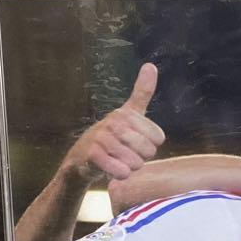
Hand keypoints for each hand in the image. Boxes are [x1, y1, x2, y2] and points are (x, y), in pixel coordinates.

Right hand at [60, 63, 164, 186]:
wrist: (81, 158)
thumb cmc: (112, 135)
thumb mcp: (129, 113)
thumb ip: (142, 92)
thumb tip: (150, 65)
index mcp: (126, 113)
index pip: (158, 138)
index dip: (150, 145)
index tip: (135, 141)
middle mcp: (114, 122)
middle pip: (148, 150)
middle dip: (140, 158)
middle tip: (126, 153)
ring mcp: (102, 138)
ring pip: (135, 162)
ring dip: (130, 167)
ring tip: (118, 160)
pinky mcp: (93, 155)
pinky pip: (121, 171)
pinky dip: (120, 174)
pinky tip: (113, 169)